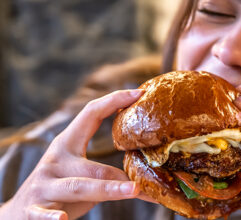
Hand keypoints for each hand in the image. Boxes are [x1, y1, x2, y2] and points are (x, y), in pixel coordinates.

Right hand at [0, 90, 152, 219]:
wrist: (17, 213)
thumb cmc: (59, 187)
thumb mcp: (78, 171)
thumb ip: (104, 171)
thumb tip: (146, 177)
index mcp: (67, 144)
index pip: (91, 114)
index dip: (114, 100)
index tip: (139, 92)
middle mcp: (55, 161)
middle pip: (93, 165)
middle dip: (119, 174)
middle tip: (145, 180)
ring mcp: (44, 184)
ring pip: (79, 186)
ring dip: (108, 189)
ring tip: (133, 190)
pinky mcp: (32, 209)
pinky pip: (43, 214)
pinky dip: (51, 217)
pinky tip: (62, 219)